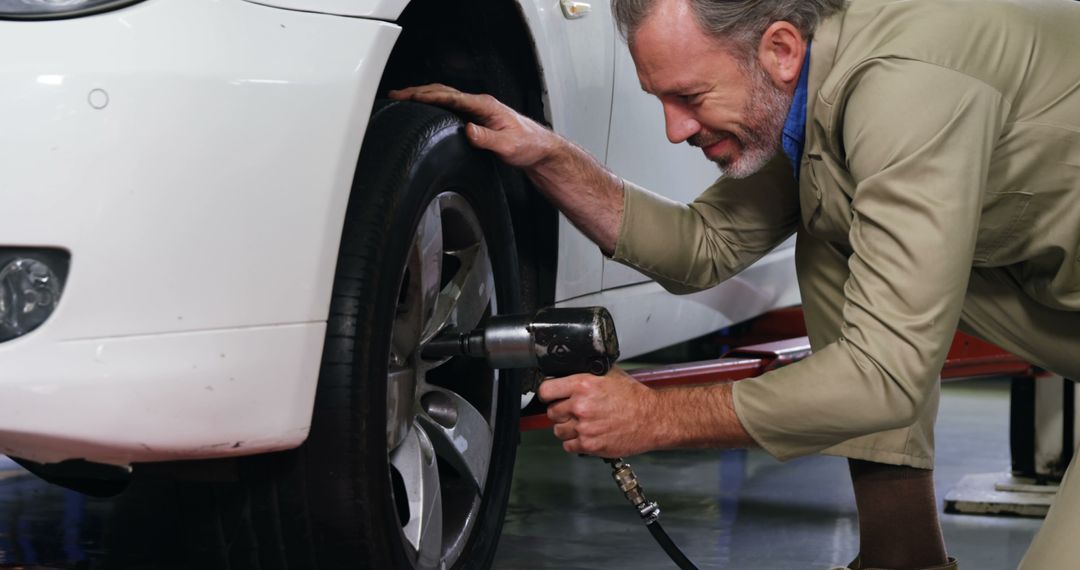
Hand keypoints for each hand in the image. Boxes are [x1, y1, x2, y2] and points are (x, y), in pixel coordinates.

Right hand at [389, 84, 560, 168]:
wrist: (541, 150)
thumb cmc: (529, 146)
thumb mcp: (509, 146)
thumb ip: (487, 139)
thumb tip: (467, 130)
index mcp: (486, 105)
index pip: (451, 97)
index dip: (428, 96)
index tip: (409, 97)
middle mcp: (480, 104)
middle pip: (444, 92)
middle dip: (418, 92)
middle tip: (396, 95)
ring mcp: (478, 110)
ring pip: (445, 98)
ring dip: (424, 97)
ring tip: (402, 99)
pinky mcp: (476, 118)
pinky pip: (450, 107)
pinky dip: (433, 105)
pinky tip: (423, 110)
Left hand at [539, 367, 660, 457]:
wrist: (652, 418)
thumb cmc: (634, 397)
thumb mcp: (608, 374)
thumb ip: (585, 374)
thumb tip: (567, 375)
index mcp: (582, 385)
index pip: (546, 390)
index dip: (547, 394)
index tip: (550, 397)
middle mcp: (580, 406)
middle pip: (551, 412)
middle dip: (561, 412)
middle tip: (574, 411)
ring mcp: (584, 427)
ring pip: (558, 431)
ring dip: (567, 428)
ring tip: (583, 424)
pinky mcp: (589, 444)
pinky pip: (568, 446)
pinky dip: (575, 442)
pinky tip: (587, 434)